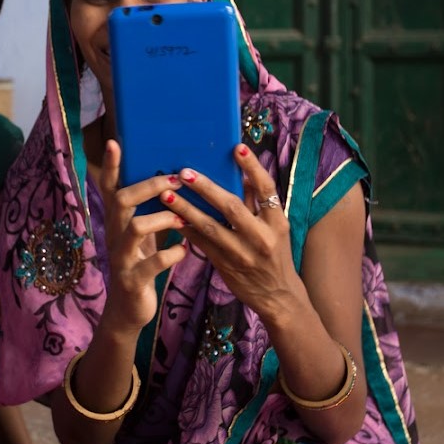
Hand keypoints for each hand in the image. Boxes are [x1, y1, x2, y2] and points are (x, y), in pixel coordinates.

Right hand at [97, 140, 186, 331]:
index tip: (115, 142)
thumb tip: (174, 179)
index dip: (111, 166)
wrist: (129, 310)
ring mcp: (121, 258)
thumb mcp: (143, 235)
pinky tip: (184, 251)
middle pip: (122, 200)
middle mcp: (114, 235)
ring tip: (182, 218)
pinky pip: (151, 265)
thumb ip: (152, 211)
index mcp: (118, 222)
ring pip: (135, 228)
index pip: (110, 188)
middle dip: (149, 187)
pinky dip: (171, 255)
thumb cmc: (142, 264)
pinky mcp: (133, 281)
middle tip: (175, 180)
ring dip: (162, 218)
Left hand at [160, 143, 301, 317]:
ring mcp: (242, 253)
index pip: (266, 188)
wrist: (277, 296)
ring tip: (166, 195)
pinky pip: (201, 244)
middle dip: (206, 187)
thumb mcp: (275, 227)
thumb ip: (257, 202)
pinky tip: (170, 218)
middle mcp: (261, 236)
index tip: (237, 147)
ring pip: (210, 226)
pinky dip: (186, 229)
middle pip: (231, 206)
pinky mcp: (225, 265)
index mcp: (277, 221)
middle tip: (184, 172)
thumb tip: (242, 173)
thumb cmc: (274, 254)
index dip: (252, 167)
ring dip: (186, 209)